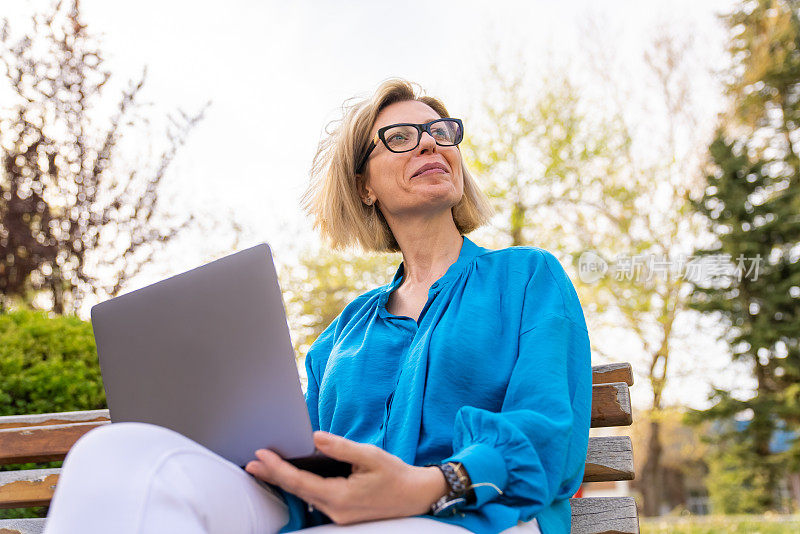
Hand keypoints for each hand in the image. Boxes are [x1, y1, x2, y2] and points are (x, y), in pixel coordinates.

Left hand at [245, 431, 448, 524]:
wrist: (416, 496)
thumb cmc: (395, 474)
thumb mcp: (370, 455)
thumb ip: (340, 448)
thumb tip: (314, 437)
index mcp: (340, 496)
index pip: (299, 482)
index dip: (277, 469)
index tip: (260, 455)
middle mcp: (335, 510)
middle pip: (296, 491)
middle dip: (273, 476)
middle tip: (250, 463)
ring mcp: (338, 516)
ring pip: (304, 497)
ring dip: (284, 481)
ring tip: (264, 467)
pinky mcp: (341, 514)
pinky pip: (314, 499)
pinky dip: (299, 487)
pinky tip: (291, 477)